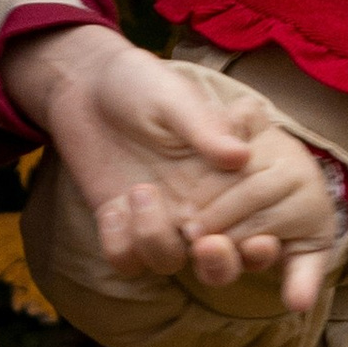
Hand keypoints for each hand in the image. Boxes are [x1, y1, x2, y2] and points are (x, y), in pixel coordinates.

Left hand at [0, 28, 346, 316]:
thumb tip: (242, 156)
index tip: (257, 240)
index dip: (260, 245)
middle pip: (221, 264)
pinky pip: (125, 260)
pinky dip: (119, 243)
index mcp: (223, 179)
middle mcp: (196, 206)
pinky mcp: (120, 223)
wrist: (87, 82)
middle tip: (199, 237)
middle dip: (217, 265)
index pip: (256, 228)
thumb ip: (206, 127)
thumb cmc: (142, 83)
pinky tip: (113, 207)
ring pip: (169, 263)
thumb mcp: (176, 98)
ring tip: (140, 191)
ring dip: (155, 239)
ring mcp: (158, 218)